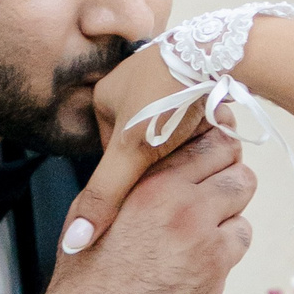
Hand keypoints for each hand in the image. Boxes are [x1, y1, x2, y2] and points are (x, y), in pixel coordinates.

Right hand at [36, 126, 255, 293]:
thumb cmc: (87, 276)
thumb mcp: (96, 213)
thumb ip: (131, 183)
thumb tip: (158, 160)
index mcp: (146, 182)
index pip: (204, 139)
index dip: (211, 146)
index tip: (208, 158)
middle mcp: (177, 199)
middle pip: (232, 160)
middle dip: (225, 171)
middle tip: (211, 191)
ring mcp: (200, 231)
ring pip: (242, 193)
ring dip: (229, 205)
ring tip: (203, 227)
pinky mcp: (215, 264)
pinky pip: (242, 235)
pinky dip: (230, 242)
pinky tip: (204, 256)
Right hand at [59, 40, 213, 255]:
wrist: (218, 51)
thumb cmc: (169, 95)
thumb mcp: (132, 151)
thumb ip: (104, 196)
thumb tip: (75, 242)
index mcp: (103, 99)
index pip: (117, 157)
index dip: (143, 171)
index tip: (166, 170)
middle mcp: (128, 85)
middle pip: (147, 143)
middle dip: (170, 153)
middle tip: (193, 156)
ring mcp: (159, 76)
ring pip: (174, 129)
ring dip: (191, 138)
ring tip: (206, 136)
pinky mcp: (189, 73)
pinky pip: (195, 112)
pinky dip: (206, 122)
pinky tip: (219, 124)